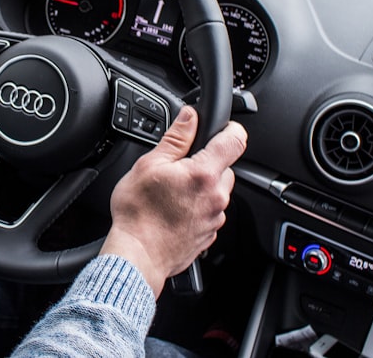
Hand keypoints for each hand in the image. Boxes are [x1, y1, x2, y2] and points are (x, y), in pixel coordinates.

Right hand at [100, 106, 246, 297]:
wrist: (137, 256)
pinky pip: (211, 212)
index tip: (222, 127)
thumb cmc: (138, 213)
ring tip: (173, 193)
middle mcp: (216, 196)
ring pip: (218, 191)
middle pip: (226, 167)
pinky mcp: (210, 234)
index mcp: (204, 174)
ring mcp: (215, 218)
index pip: (235, 140)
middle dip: (208, 162)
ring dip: (202, 187)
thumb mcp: (150, 164)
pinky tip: (175, 210)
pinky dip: (198, 207)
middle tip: (180, 168)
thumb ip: (176, 138)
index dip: (230, 128)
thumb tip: (190, 116)